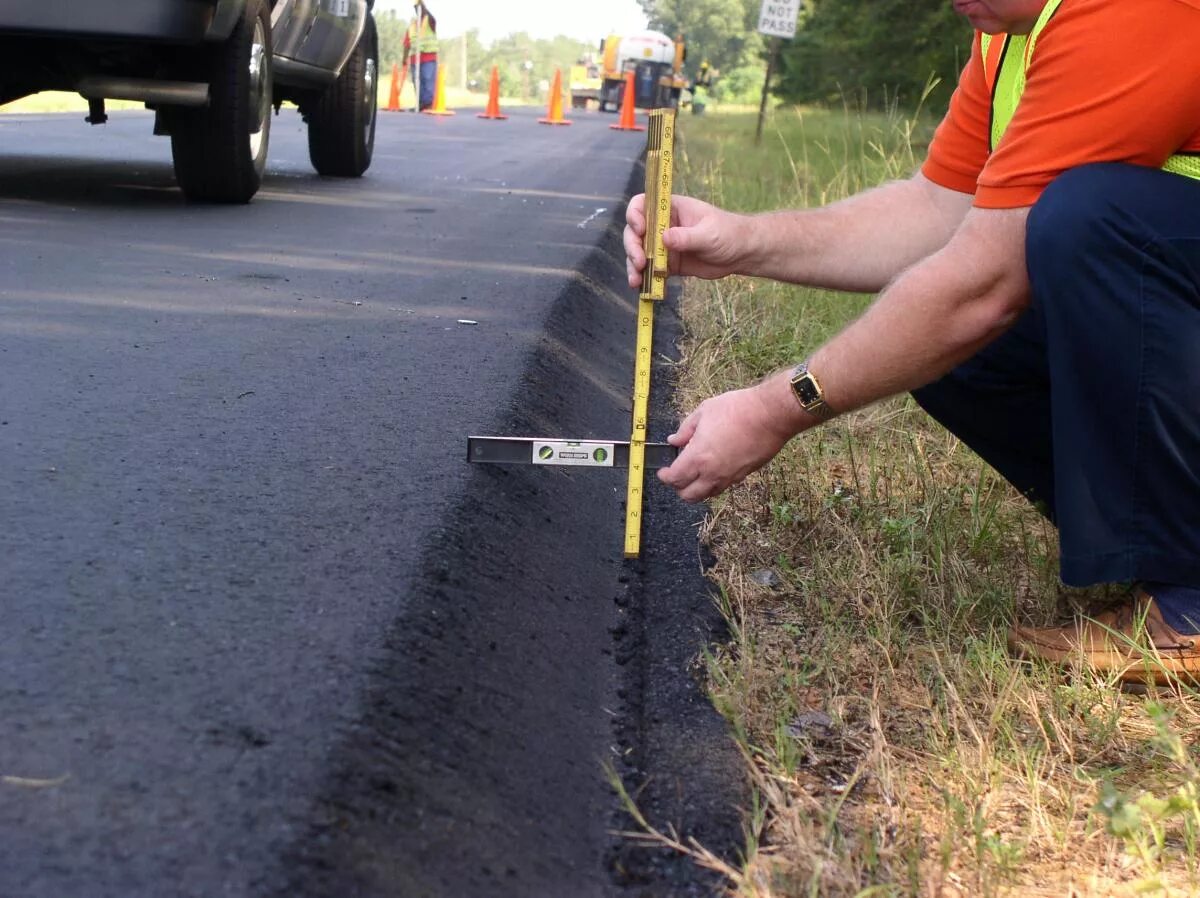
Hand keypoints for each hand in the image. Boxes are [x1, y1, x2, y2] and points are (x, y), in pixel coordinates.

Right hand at [624, 194, 747, 289]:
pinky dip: (644, 280)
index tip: (640, 230)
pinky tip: (643, 289)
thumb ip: (687, 237)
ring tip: (636, 281)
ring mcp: (663, 246)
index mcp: (671, 209)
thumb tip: (664, 239)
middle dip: (632, 247)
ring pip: (639, 253)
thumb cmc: (728, 233)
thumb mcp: (708, 234)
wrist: (740, 253)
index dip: (635, 215)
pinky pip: (650, 271)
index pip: (643, 205)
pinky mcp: (668, 264)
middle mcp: (662, 226)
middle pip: (635, 232)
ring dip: (634, 266)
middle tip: (640, 262)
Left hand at [657, 377, 804, 502]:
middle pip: (689, 495)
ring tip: (695, 474)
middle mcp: (713, 473)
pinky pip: (724, 487)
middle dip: (678, 488)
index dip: (665, 477)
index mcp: (698, 457)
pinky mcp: (744, 475)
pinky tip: (714, 469)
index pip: (675, 478)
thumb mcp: (704, 411)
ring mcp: (730, 477)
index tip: (662, 471)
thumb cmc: (737, 409)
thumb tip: (674, 440)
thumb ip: (686, 429)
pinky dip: (714, 484)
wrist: (770, 415)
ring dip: (696, 489)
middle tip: (676, 475)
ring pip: (707, 495)